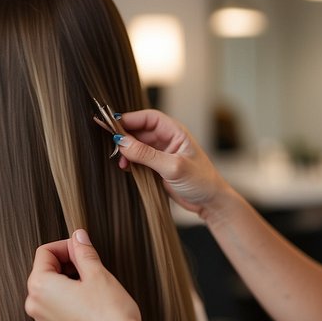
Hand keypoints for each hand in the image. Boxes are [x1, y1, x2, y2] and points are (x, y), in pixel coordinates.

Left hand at [25, 230, 148, 320]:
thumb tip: (78, 238)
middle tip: (91, 266)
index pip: (45, 253)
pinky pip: (58, 313)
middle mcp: (36, 308)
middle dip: (67, 265)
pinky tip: (92, 305)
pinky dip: (71, 304)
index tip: (82, 248)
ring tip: (94, 287)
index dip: (66, 246)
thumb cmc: (111, 316)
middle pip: (45, 274)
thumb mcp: (98, 274)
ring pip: (52, 294)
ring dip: (69, 285)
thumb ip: (83, 252)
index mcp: (40, 287)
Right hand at [107, 109, 231, 215]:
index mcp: (175, 132)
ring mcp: (162, 153)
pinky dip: (130, 162)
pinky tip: (127, 168)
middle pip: (139, 130)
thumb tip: (122, 142)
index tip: (111, 124)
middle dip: (125, 137)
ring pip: (137, 145)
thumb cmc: (202, 182)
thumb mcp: (173, 167)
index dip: (129, 119)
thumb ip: (147, 154)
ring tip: (121, 162)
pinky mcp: (158, 167)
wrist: (210, 203)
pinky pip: (139, 159)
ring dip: (126, 151)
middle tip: (111, 146)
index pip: (148, 117)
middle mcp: (168, 139)